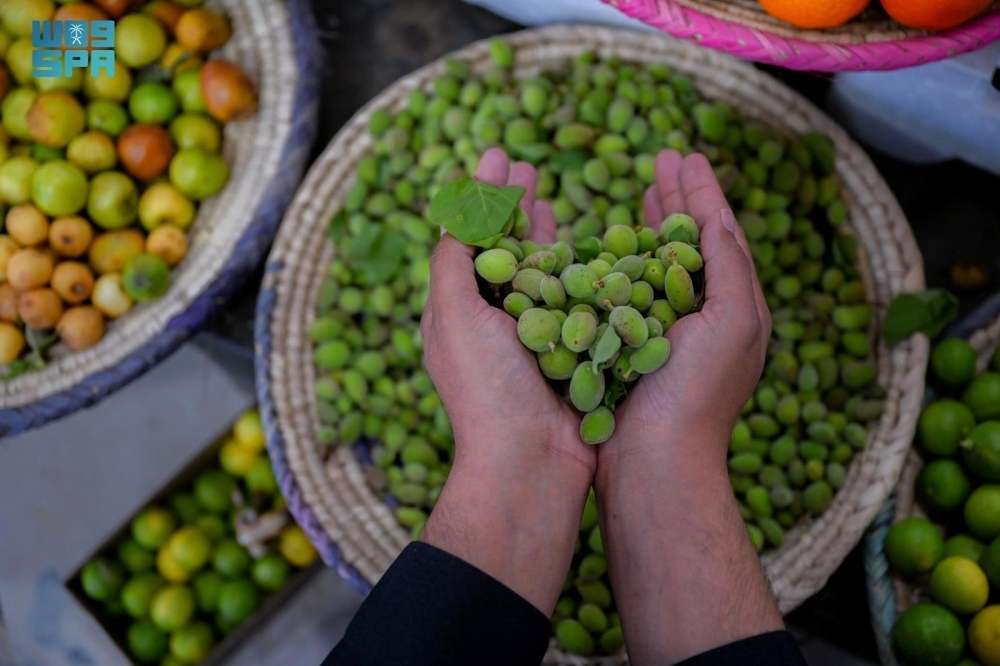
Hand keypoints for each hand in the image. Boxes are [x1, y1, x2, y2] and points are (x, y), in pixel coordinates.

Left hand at [419, 148, 593, 613]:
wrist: (531, 461)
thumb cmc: (486, 386)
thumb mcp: (456, 312)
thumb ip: (455, 258)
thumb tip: (456, 210)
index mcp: (458, 311)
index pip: (469, 237)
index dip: (482, 194)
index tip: (497, 153)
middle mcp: (491, 321)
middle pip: (502, 248)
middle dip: (510, 205)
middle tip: (522, 165)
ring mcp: (531, 337)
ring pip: (537, 269)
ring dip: (540, 229)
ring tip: (544, 194)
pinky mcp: (568, 351)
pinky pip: (573, 299)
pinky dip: (576, 267)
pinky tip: (585, 244)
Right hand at [600, 150, 771, 471]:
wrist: (654, 460)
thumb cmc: (698, 393)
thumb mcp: (733, 321)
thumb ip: (729, 266)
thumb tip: (722, 218)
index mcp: (736, 308)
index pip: (721, 234)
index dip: (704, 191)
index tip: (686, 156)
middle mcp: (704, 316)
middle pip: (691, 241)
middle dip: (678, 198)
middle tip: (662, 159)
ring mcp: (665, 331)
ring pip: (659, 262)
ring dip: (651, 223)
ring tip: (641, 189)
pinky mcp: (630, 345)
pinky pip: (627, 290)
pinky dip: (620, 260)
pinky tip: (608, 244)